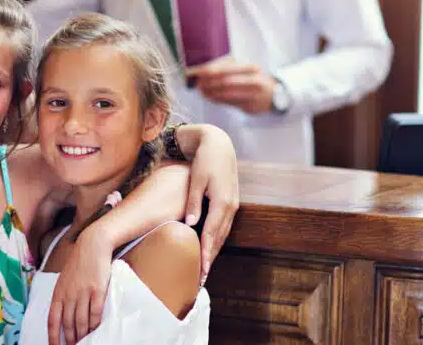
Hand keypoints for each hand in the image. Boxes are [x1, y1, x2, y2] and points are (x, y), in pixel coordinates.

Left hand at [48, 226, 112, 344]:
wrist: (92, 245)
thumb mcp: (64, 280)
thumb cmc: (78, 264)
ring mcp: (83, 293)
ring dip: (83, 335)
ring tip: (85, 343)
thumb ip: (62, 297)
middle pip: (68, 325)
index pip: (53, 320)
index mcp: (58, 293)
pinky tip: (96, 330)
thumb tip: (62, 316)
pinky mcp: (97, 290)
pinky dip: (95, 324)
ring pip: (81, 322)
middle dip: (70, 340)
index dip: (53, 337)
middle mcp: (69, 295)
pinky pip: (95, 313)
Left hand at [184, 128, 238, 284]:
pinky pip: (223, 225)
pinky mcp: (230, 202)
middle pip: (219, 237)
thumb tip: (191, 224)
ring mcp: (232, 205)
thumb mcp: (197, 179)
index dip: (205, 251)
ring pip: (223, 233)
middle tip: (202, 277)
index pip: (212, 232)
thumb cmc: (205, 160)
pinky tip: (210, 246)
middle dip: (210, 257)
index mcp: (222, 201)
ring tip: (205, 267)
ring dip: (214, 250)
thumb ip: (193, 202)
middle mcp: (230, 206)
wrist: (219, 144)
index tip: (201, 268)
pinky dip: (217, 239)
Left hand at [186, 59, 274, 113]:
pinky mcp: (250, 107)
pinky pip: (230, 103)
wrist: (273, 96)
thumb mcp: (245, 70)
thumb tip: (204, 72)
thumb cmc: (254, 79)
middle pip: (227, 82)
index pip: (228, 69)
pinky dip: (218, 100)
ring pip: (227, 94)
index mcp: (252, 69)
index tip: (200, 72)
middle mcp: (255, 82)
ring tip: (201, 91)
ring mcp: (253, 96)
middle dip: (210, 83)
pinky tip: (210, 97)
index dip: (213, 71)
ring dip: (211, 93)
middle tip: (198, 84)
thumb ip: (227, 69)